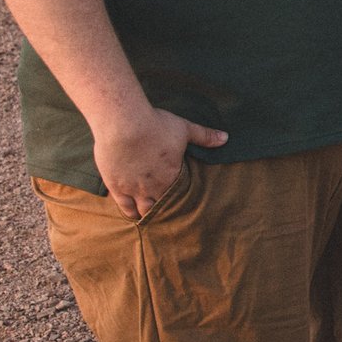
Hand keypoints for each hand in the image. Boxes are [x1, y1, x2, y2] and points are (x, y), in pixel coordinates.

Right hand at [92, 105, 226, 218]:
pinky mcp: (116, 186)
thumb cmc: (154, 125)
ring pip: (142, 210)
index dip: (181, 202)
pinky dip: (129, 212)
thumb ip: (205, 136)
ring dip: (147, 213)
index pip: (180, 197)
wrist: (123, 124)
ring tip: (150, 217)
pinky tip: (131, 215)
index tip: (183, 206)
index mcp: (172, 177)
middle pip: (162, 207)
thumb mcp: (184, 129)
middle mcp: (153, 187)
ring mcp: (133, 189)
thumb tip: (226, 138)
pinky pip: (123, 206)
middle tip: (168, 216)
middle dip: (165, 211)